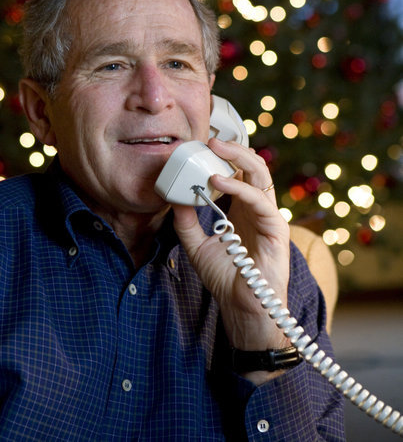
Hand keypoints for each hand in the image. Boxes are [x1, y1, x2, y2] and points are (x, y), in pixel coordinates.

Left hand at [172, 138, 290, 356]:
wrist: (241, 310)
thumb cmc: (226, 278)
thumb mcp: (196, 245)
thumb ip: (186, 221)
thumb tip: (173, 197)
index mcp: (243, 208)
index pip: (238, 172)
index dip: (224, 156)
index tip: (202, 144)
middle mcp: (258, 208)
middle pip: (252, 167)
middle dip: (233, 149)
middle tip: (210, 139)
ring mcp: (269, 217)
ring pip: (261, 176)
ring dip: (238, 159)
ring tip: (215, 150)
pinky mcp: (276, 230)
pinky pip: (260, 202)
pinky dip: (240, 188)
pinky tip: (219, 182)